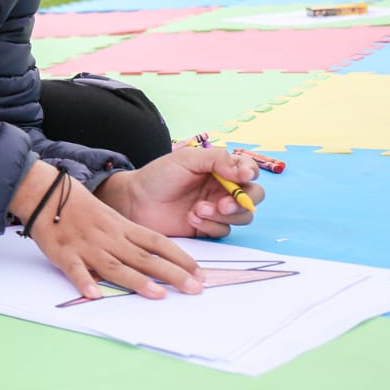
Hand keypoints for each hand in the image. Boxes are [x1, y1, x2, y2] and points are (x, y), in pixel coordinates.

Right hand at [14, 161, 203, 300]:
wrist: (45, 191)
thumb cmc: (78, 205)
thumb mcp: (109, 216)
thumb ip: (128, 237)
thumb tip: (154, 259)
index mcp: (121, 227)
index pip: (157, 242)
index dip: (180, 258)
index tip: (200, 273)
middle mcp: (108, 237)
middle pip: (143, 257)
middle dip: (171, 274)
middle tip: (195, 289)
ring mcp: (86, 246)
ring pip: (115, 265)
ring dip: (136, 281)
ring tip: (158, 295)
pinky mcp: (63, 253)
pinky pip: (74, 269)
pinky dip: (83, 281)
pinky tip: (94, 294)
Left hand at [96, 146, 263, 240]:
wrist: (135, 201)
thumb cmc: (158, 175)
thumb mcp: (187, 159)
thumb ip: (218, 159)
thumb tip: (245, 171)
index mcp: (220, 169)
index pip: (249, 171)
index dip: (250, 174)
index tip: (241, 176)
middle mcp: (222, 189)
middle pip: (253, 196)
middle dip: (242, 201)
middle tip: (223, 204)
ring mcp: (217, 209)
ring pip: (242, 216)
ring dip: (224, 215)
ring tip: (197, 210)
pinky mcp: (208, 227)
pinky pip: (224, 230)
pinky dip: (211, 225)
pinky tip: (191, 218)